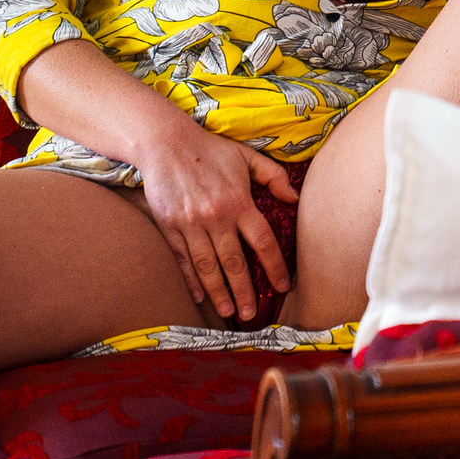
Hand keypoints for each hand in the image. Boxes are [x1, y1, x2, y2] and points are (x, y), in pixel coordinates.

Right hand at [132, 120, 296, 322]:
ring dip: (219, 292)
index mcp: (239, 202)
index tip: (282, 285)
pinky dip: (191, 279)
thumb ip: (273, 176)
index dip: (274, 266)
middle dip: (244, 290)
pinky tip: (200, 296)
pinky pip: (182, 259)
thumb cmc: (211, 150)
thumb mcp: (247, 156)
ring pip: (207, 266)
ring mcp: (190, 225)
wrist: (166, 144)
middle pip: (234, 262)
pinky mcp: (169, 227)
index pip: (262, 241)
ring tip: (229, 312)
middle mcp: (216, 218)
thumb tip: (294, 197)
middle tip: (251, 314)